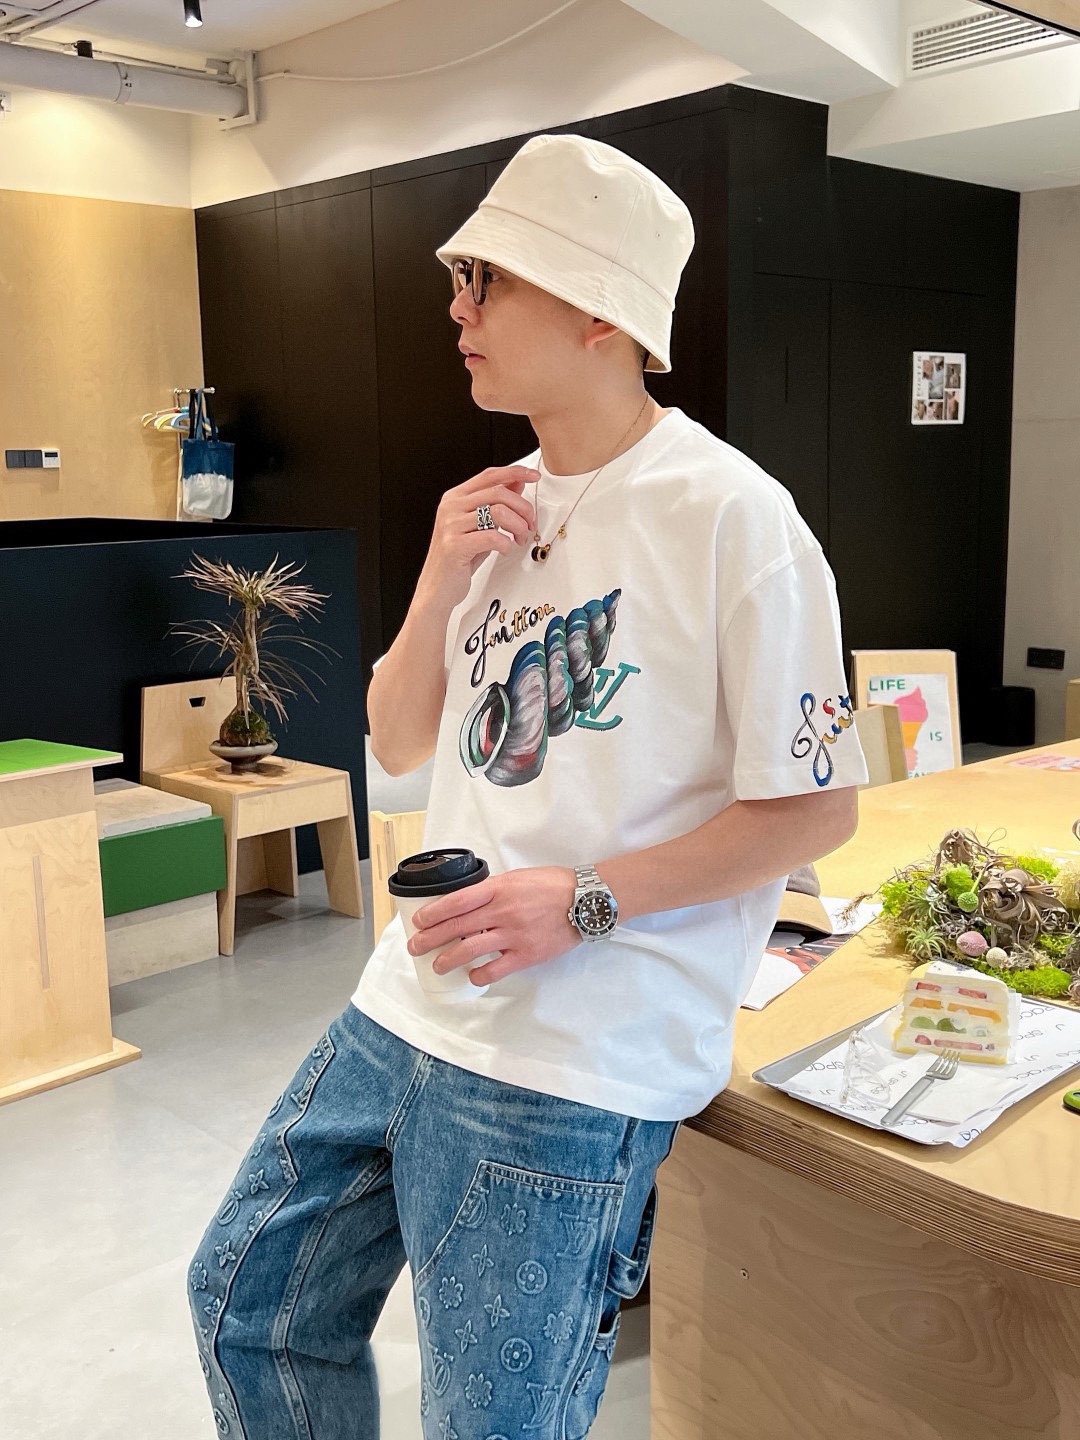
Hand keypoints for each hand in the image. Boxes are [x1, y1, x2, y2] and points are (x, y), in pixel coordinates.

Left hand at [407, 866, 578, 986]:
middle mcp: (502, 911)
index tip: (418, 921)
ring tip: (436, 965)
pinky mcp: (526, 955)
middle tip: (415, 947)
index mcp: (499, 888)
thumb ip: (493, 890)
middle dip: (430, 939)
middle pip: (456, 927)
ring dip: (447, 960)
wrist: (585, 900)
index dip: (433, 913)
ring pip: (470, 950)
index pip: (456, 901)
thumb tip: (468, 903)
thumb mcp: (517, 877)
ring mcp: (514, 935)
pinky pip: (495, 969)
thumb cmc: (552, 885)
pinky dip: (479, 975)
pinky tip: (472, 977)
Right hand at [419, 466, 539, 608]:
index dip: (515, 472)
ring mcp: (451, 525)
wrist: (437, 588)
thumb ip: (495, 504)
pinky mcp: (455, 546)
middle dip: (523, 508)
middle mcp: (451, 507)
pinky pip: (492, 537)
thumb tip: (516, 483)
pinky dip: (506, 543)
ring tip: (519, 538)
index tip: (534, 476)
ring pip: (499, 512)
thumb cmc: (459, 558)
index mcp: (456, 498)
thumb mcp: (480, 526)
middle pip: (498, 492)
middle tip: (530, 524)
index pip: (489, 475)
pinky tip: (505, 549)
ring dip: (518, 526)